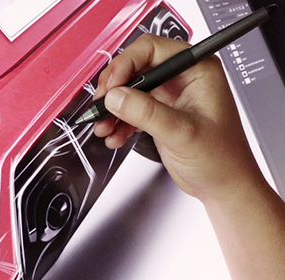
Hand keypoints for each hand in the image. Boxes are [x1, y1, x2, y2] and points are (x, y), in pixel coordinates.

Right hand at [92, 34, 263, 203]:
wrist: (221, 186)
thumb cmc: (221, 158)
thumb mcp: (182, 133)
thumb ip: (147, 113)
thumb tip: (116, 97)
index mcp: (197, 70)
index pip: (152, 50)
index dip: (126, 64)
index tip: (111, 86)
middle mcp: (182, 79)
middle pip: (135, 68)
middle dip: (114, 89)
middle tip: (101, 106)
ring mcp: (169, 97)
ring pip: (128, 91)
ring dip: (111, 109)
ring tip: (104, 126)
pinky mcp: (158, 114)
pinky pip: (129, 110)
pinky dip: (117, 123)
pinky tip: (114, 136)